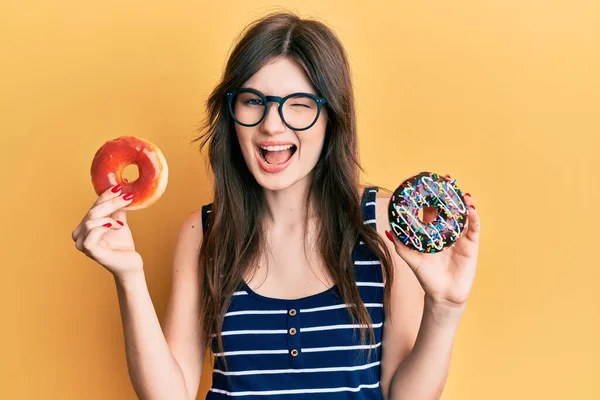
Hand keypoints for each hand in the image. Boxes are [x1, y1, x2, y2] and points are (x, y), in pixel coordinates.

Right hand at [71, 185, 142, 278]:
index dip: (105, 196)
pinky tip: (117, 225)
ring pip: (91, 220)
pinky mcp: (90, 251)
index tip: (119, 187)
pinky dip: (104, 226)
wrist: (130, 263)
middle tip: (128, 197)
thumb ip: (115, 209)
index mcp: (84, 227)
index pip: (93, 206)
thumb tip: (120, 190)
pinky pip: (92, 233)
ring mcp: (83, 244)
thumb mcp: (118, 221)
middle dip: (111, 202)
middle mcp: (79, 235)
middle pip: (93, 212)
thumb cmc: (122, 244)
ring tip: (121, 223)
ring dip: (109, 216)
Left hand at [385, 187, 479, 310]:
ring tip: (462, 192)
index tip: (428, 183)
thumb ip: (401, 245)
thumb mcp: (412, 259)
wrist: (443, 295)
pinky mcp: (471, 245)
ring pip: (464, 216)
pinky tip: (471, 209)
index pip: (433, 210)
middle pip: (450, 209)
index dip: (431, 197)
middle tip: (447, 179)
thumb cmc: (427, 278)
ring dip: (464, 203)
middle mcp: (448, 232)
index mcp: (434, 233)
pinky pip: (474, 228)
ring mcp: (460, 237)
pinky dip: (473, 218)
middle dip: (449, 194)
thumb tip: (388, 230)